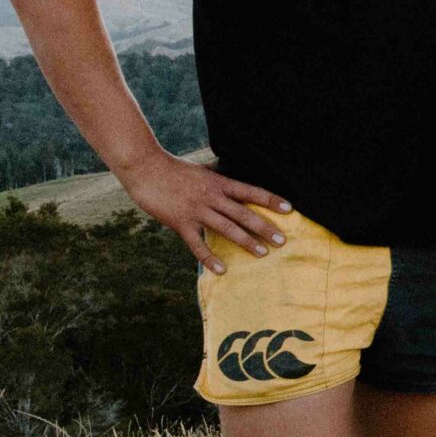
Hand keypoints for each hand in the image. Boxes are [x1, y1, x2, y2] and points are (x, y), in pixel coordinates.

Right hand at [118, 153, 291, 274]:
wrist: (145, 169)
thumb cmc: (174, 168)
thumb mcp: (202, 169)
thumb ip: (218, 173)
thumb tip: (230, 167)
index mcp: (219, 182)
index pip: (250, 192)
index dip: (271, 200)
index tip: (289, 209)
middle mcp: (211, 197)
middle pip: (243, 214)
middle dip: (264, 228)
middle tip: (282, 241)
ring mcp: (196, 210)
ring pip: (226, 229)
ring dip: (245, 242)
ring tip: (262, 253)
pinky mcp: (180, 223)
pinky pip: (197, 244)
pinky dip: (209, 258)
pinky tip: (221, 270)